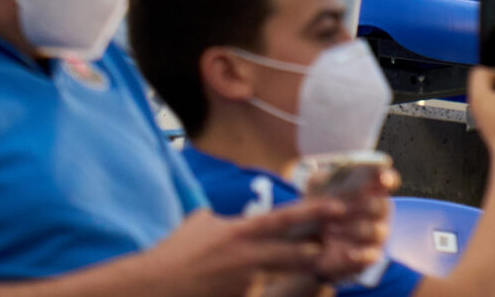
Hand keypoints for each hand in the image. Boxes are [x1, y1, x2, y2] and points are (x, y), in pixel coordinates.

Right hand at [128, 206, 328, 296]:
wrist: (154, 287)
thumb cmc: (175, 253)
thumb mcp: (200, 223)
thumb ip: (224, 218)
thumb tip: (231, 216)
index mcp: (242, 231)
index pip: (287, 217)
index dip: (316, 211)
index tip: (339, 207)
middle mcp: (249, 256)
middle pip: (298, 253)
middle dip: (319, 252)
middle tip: (337, 247)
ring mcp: (246, 282)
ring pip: (283, 277)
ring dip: (299, 274)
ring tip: (315, 268)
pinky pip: (263, 295)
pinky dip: (266, 293)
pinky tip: (250, 288)